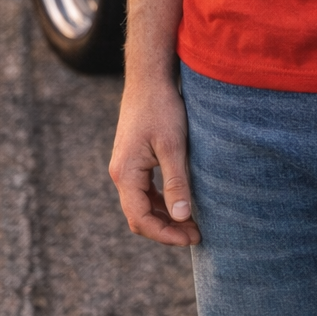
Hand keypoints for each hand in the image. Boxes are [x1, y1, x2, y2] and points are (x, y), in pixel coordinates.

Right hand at [109, 76, 200, 244]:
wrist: (149, 78)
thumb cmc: (161, 108)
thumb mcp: (172, 146)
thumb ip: (176, 182)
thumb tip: (182, 218)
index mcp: (126, 174)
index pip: (141, 219)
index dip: (166, 234)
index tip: (192, 237)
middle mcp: (120, 174)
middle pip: (139, 216)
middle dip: (166, 229)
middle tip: (196, 234)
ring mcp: (125, 166)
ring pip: (142, 204)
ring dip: (165, 216)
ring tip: (191, 222)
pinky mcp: (133, 159)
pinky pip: (144, 190)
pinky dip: (161, 201)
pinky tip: (181, 201)